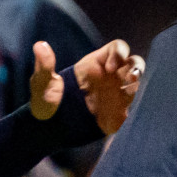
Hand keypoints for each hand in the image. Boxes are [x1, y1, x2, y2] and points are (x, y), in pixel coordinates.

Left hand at [29, 40, 143, 134]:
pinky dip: (135, 104)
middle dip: (136, 66)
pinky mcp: (118, 112)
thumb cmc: (45, 104)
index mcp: (95, 64)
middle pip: (134, 62)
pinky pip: (134, 105)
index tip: (111, 67)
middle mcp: (110, 76)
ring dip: (137, 84)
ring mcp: (116, 94)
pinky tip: (125, 108)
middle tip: (130, 76)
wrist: (50, 131)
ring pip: (137, 82)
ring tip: (129, 91)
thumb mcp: (42, 83)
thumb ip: (44, 66)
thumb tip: (39, 45)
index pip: (116, 49)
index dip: (119, 53)